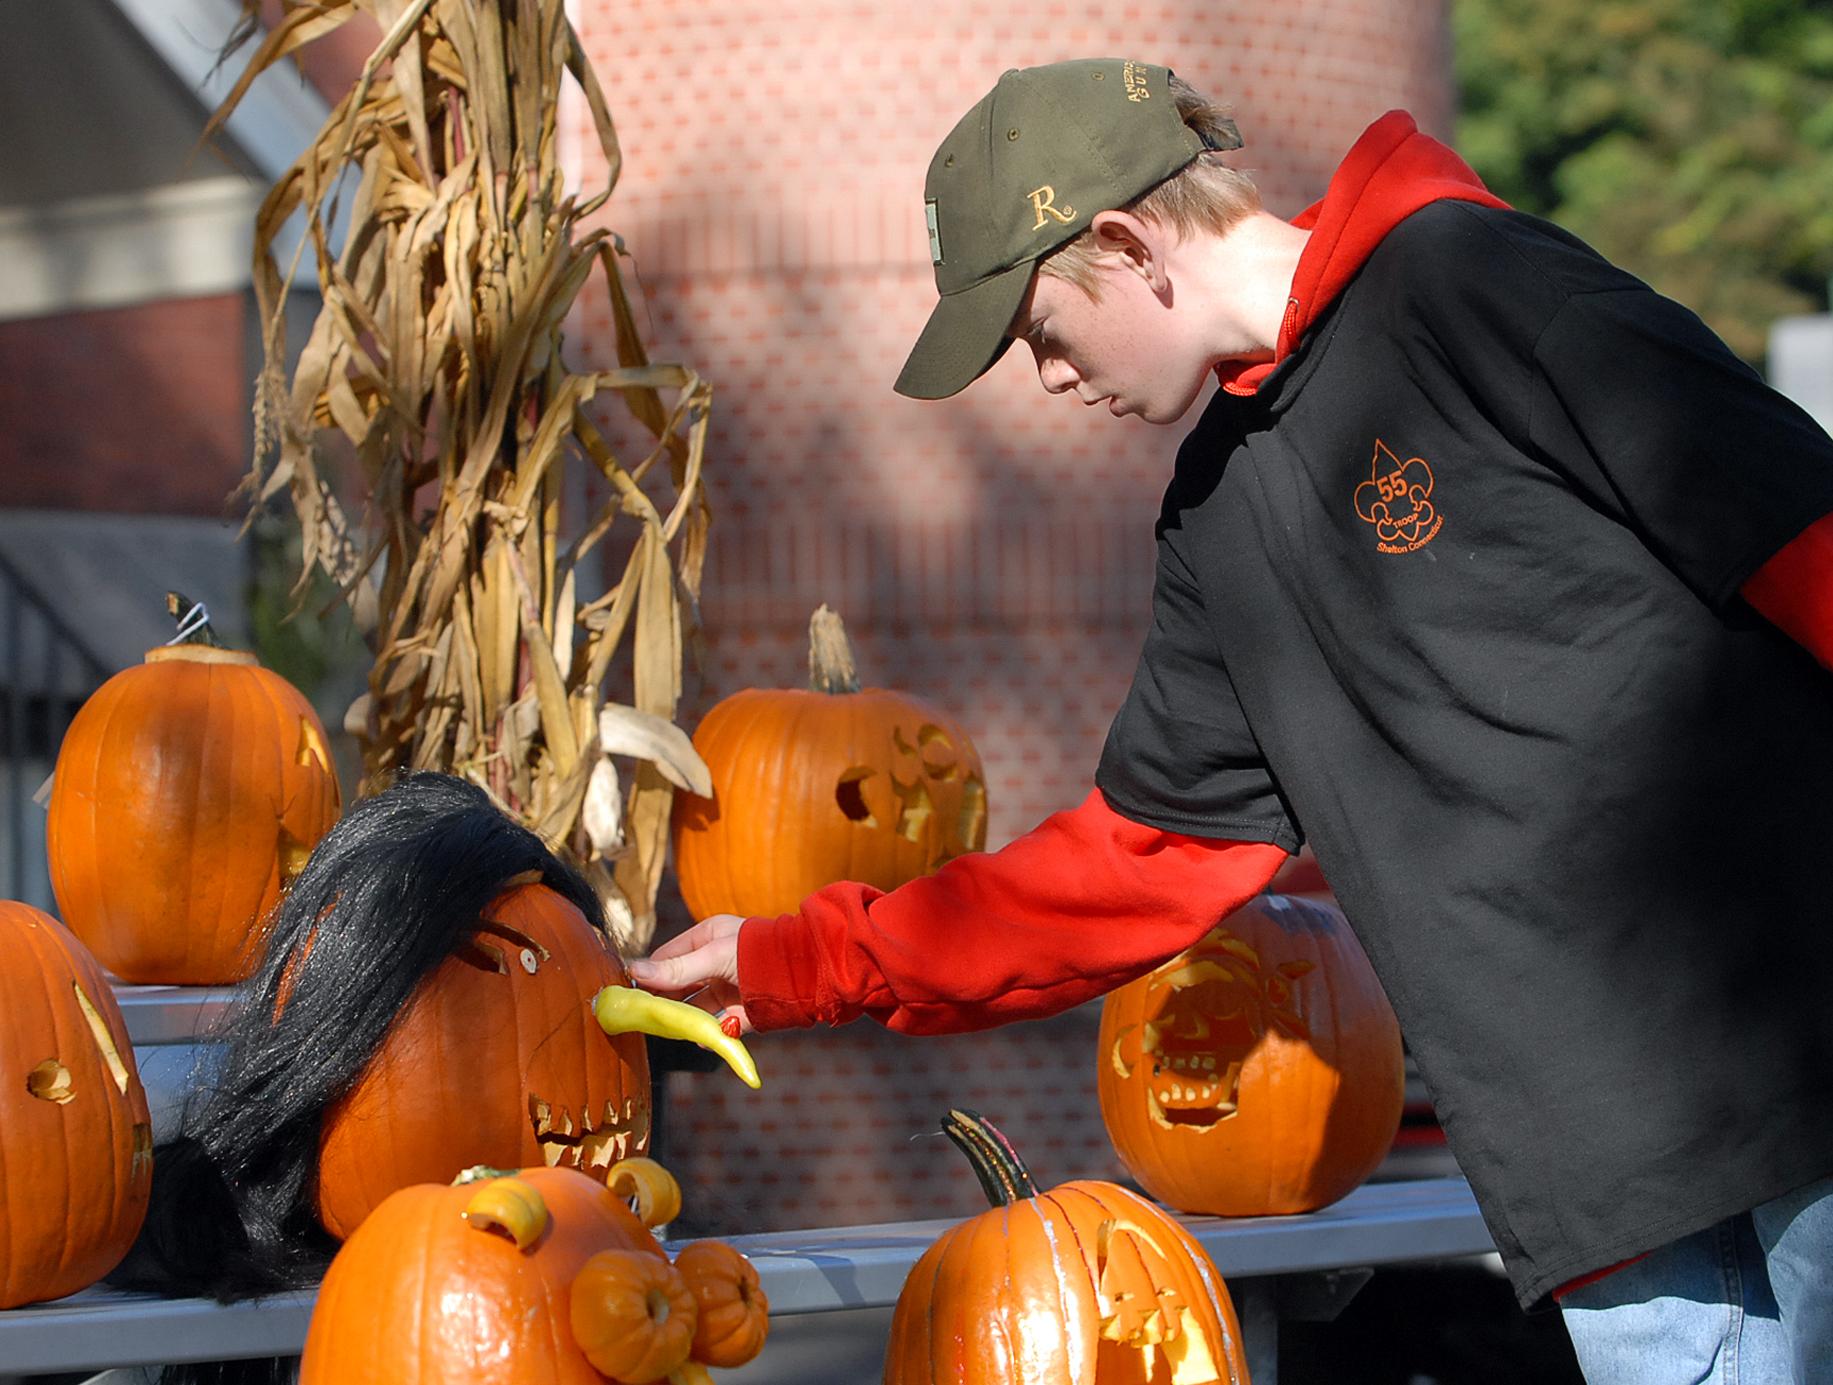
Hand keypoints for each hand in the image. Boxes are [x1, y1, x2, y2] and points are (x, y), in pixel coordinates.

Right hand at [627, 914, 751, 1034]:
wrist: (807, 973)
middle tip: (647, 1018)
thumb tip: (634, 970)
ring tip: (674, 1031)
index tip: (632, 995)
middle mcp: (716, 962)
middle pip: (680, 986)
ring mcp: (729, 987)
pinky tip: (704, 1039)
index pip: (668, 958)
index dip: (650, 976)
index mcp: (707, 938)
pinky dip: (711, 1034)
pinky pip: (719, 1026)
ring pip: (697, 1009)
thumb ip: (676, 969)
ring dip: (686, 1021)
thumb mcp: (713, 957)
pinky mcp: (743, 1011)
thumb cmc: (758, 954)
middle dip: (666, 1002)